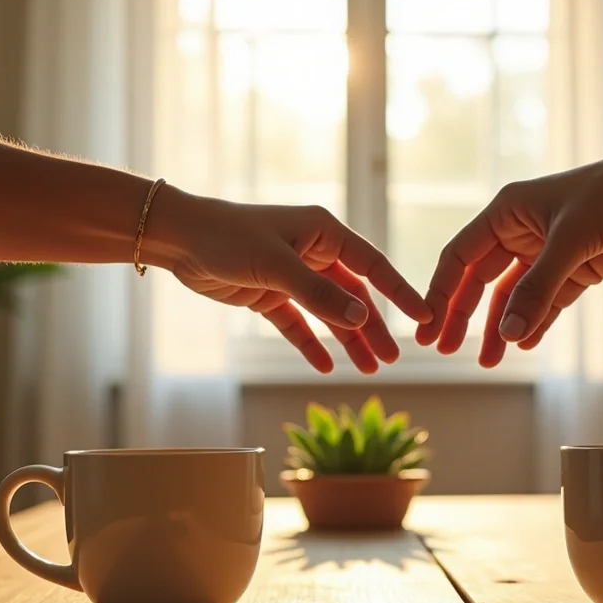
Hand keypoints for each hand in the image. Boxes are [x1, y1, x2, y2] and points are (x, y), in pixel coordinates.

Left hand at [154, 192, 431, 373]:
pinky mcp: (269, 294)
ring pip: (329, 312)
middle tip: (392, 359)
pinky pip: (298, 324)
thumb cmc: (227, 237)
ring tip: (367, 370)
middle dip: (372, 327)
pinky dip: (311, 344)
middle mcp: (312, 251)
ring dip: (347, 340)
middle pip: (354, 295)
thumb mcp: (277, 266)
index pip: (372, 265)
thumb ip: (319, 295)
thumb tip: (361, 318)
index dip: (399, 291)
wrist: (178, 239)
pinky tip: (324, 367)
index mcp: (323, 232)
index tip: (424, 315)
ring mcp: (291, 274)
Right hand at [416, 152, 602, 366]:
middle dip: (463, 317)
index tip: (427, 328)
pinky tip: (523, 345)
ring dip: (500, 328)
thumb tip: (508, 334)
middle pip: (479, 281)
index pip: (460, 257)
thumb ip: (539, 289)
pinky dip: (534, 324)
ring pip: (512, 298)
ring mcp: (548, 253)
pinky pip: (545, 303)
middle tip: (446, 351)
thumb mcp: (572, 241)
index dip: (441, 292)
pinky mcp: (576, 269)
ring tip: (488, 362)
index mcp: (507, 212)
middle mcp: (521, 232)